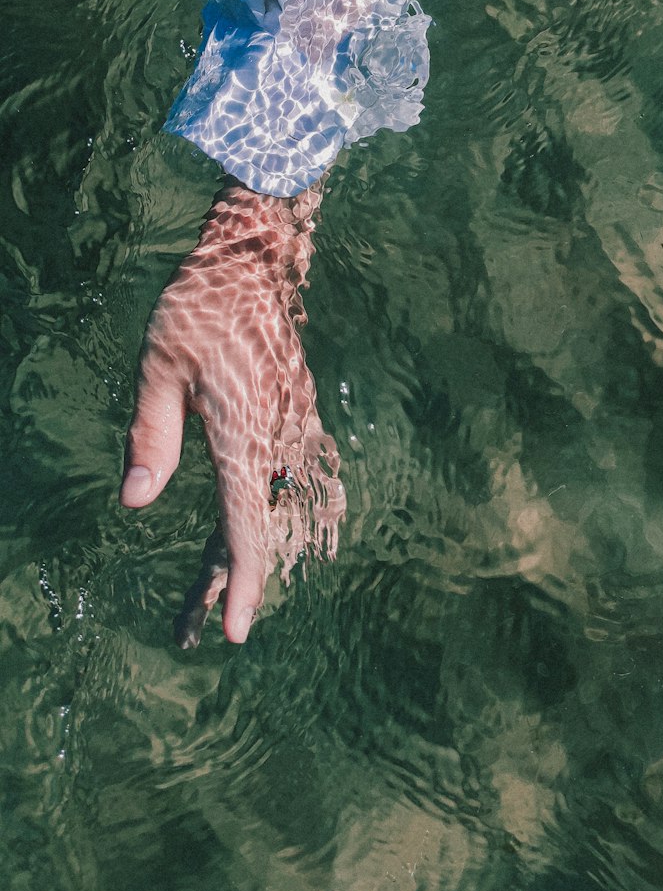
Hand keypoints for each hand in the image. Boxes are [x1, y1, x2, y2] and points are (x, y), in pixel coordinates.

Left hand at [121, 181, 342, 646]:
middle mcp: (278, 434)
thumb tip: (137, 500)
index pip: (245, 522)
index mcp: (243, 431)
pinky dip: (274, 506)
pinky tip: (261, 520)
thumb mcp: (158, 366)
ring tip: (227, 581)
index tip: (235, 630)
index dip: (243, 581)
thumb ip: (151, 434)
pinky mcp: (297, 408)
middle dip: (243, 577)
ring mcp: (295, 421)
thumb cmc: (198, 307)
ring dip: (259, 543)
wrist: (255, 260)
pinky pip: (292, 472)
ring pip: (283, 501)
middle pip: (266, 522)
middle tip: (214, 623)